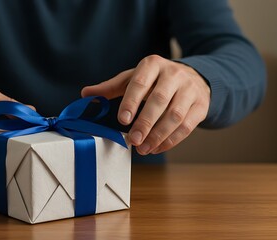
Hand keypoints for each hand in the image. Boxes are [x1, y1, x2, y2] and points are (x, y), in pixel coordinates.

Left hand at [81, 55, 209, 154]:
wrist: (193, 77)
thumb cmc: (155, 80)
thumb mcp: (133, 78)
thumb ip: (110, 87)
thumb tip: (85, 94)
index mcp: (153, 64)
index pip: (140, 83)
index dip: (131, 102)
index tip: (122, 120)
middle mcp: (174, 74)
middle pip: (159, 101)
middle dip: (145, 123)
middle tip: (133, 140)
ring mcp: (190, 89)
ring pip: (175, 115)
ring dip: (158, 135)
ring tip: (143, 148)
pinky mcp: (200, 105)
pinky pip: (187, 126)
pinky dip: (171, 140)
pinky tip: (157, 148)